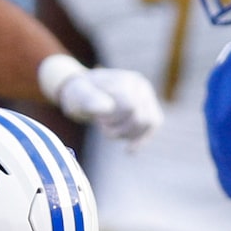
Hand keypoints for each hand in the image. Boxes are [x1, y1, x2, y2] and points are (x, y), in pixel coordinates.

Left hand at [46, 61, 162, 140]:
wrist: (83, 92)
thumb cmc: (78, 93)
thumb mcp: (78, 95)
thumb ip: (90, 100)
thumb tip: (107, 107)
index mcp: (127, 80)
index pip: (130, 107)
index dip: (114, 119)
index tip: (97, 118)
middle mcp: (142, 87)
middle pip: (142, 118)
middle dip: (120, 128)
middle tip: (102, 124)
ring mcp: (147, 99)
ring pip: (149, 124)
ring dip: (127, 133)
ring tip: (109, 129)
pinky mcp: (148, 111)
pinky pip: (151, 129)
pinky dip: (140, 141)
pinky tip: (129, 150)